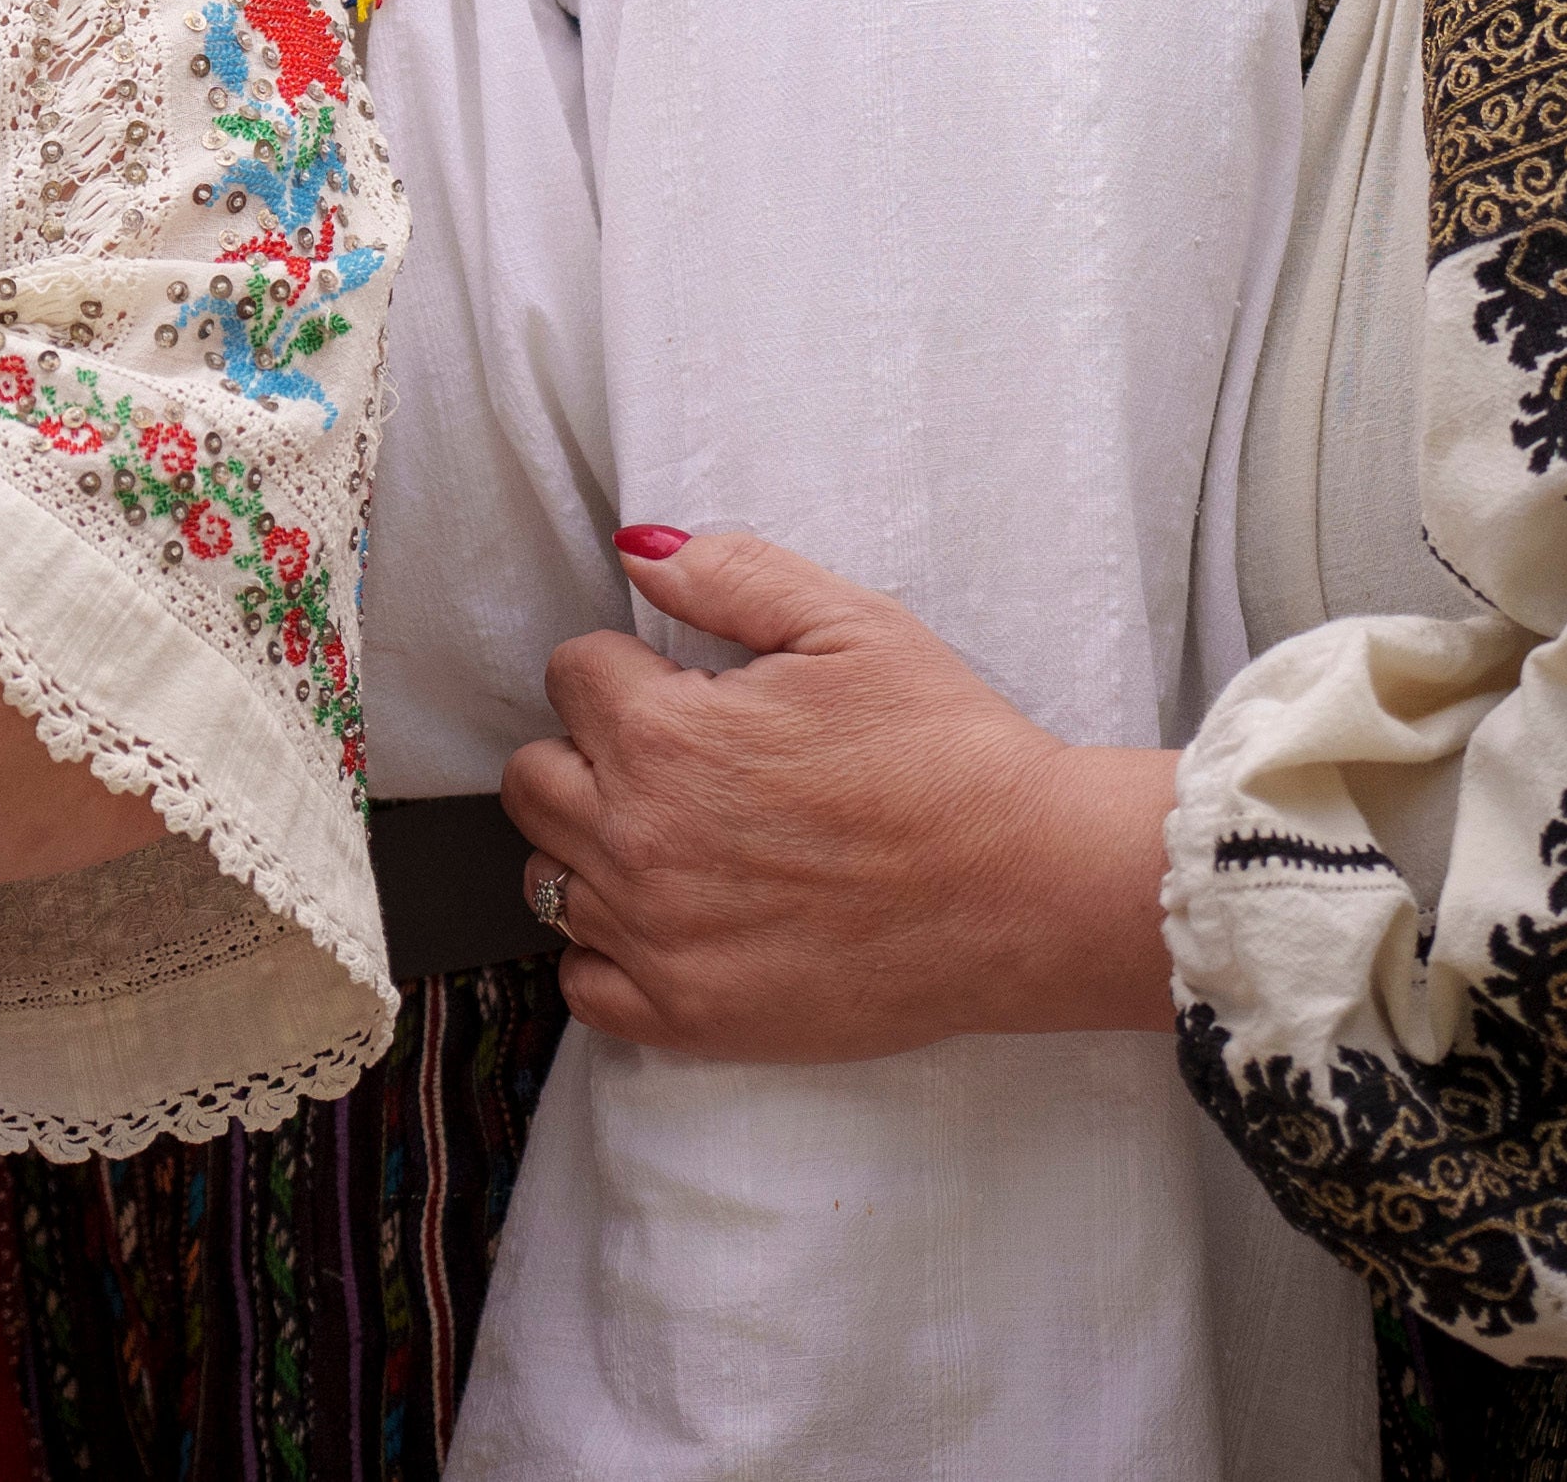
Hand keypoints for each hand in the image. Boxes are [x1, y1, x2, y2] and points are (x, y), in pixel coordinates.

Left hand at [499, 526, 1179, 1061]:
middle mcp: (638, 839)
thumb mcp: (851, 625)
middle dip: (591, 754)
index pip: (570, 674)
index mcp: (664, 736)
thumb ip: (728, 575)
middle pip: (533, 777)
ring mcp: (657, 938)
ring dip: (595, 849)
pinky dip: (610, 953)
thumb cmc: (950, 753)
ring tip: (683, 839)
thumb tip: (637, 550)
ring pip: (546, 876)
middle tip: (678, 764)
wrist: (1034, 890)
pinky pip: (582, 982)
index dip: (631, 672)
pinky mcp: (689, 1017)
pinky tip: (675, 922)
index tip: (689, 693)